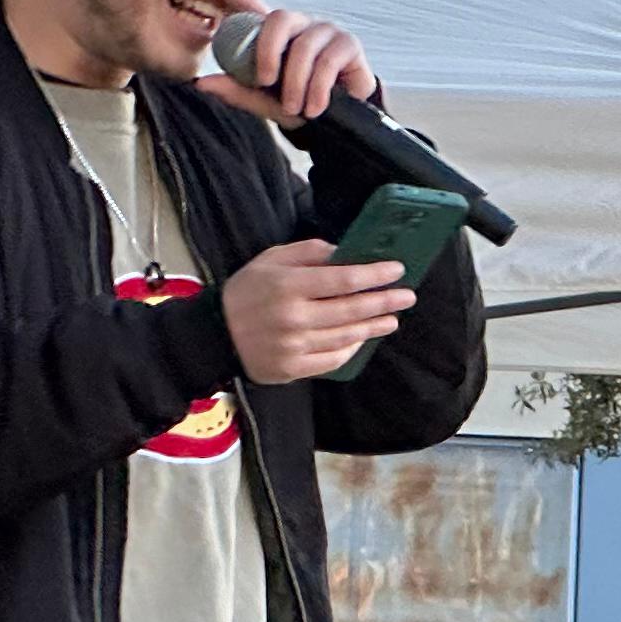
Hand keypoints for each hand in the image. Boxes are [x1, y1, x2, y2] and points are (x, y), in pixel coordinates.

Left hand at [196, 8, 378, 126]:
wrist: (336, 121)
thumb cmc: (296, 103)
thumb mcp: (262, 100)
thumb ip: (236, 90)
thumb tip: (200, 83)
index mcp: (273, 34)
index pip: (250, 4)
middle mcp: (299, 24)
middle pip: (280, 18)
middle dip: (269, 52)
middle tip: (266, 83)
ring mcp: (325, 30)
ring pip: (305, 47)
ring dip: (296, 83)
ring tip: (294, 108)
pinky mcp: (348, 44)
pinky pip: (328, 61)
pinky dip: (317, 89)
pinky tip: (314, 107)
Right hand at [220, 237, 411, 386]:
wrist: (213, 335)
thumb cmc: (245, 292)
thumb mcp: (270, 260)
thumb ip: (308, 252)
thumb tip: (345, 253)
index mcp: (288, 286)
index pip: (343, 279)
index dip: (374, 275)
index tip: (396, 270)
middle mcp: (294, 317)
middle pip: (351, 310)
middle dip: (384, 302)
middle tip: (407, 296)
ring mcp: (294, 346)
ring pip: (346, 336)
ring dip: (373, 326)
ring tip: (391, 318)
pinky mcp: (292, 369)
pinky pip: (332, 359)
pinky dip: (351, 348)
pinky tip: (362, 339)